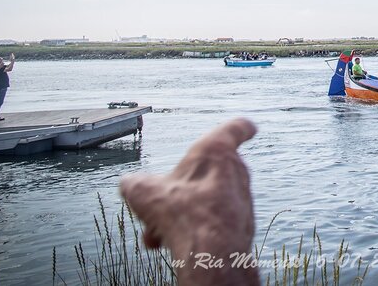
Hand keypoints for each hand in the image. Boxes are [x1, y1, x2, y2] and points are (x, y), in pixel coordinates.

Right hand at [120, 119, 259, 285]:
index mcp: (216, 151)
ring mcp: (242, 197)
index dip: (240, 127)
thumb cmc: (182, 211)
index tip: (247, 128)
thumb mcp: (143, 191)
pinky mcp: (243, 222)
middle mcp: (236, 170)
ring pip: (206, 202)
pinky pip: (213, 221)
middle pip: (206, 174)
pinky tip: (169, 243)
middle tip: (156, 212)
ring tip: (157, 234)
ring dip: (182, 215)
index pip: (237, 128)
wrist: (210, 249)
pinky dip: (194, 229)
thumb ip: (136, 183)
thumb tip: (129, 183)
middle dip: (178, 193)